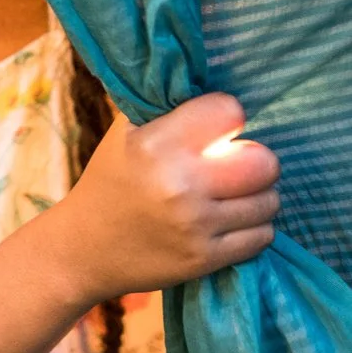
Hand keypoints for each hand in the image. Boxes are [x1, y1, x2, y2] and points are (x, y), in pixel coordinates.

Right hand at [55, 91, 279, 304]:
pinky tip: (229, 220)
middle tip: (236, 163)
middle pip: (264, 162)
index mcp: (157, 144)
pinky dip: (252, 226)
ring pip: (269, 201)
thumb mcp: (126, 133)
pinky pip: (262, 235)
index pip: (230, 112)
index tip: (216, 127)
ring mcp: (195, 226)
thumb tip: (220, 94)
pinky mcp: (205, 258)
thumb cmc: (111, 179)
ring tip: (232, 193)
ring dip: (256, 194)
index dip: (227, 116)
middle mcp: (180, 184)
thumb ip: (170, 111)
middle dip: (255, 159)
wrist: (84, 248)